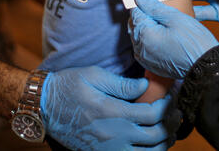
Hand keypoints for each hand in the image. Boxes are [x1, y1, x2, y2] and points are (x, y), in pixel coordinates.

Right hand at [41, 66, 169, 149]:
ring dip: (162, 144)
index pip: (152, 113)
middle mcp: (114, 134)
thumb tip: (146, 86)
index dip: (166, 105)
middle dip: (169, 125)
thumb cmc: (68, 87)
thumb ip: (122, 84)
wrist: (44, 108)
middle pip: (155, 137)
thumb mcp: (94, 76)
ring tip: (166, 132)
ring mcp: (108, 149)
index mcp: (113, 112)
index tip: (168, 97)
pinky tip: (149, 145)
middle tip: (174, 114)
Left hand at [129, 0, 218, 78]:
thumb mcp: (176, 18)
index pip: (135, 11)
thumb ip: (154, 6)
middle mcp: (140, 48)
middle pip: (135, 24)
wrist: (206, 67)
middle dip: (145, 14)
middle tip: (163, 9)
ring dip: (148, 26)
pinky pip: (145, 46)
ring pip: (139, 35)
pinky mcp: (151, 64)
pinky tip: (164, 34)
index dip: (144, 2)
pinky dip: (151, 38)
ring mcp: (145, 58)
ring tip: (166, 22)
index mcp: (144, 35)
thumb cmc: (194, 43)